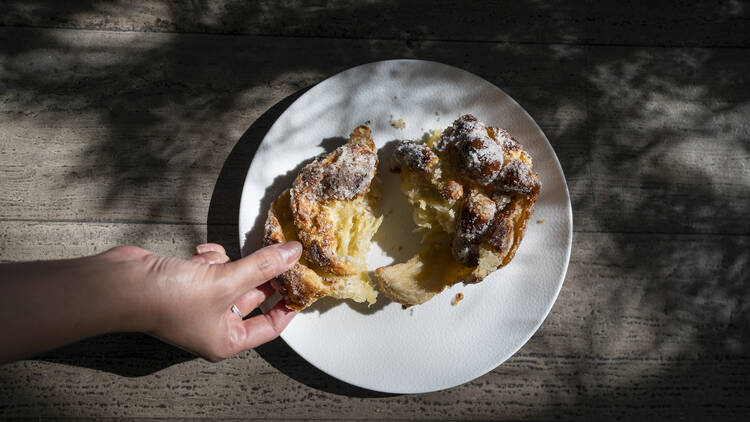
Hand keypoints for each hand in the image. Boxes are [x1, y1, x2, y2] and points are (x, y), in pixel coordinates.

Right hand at [101, 241, 301, 361]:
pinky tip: (197, 254)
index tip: (305, 285)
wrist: (122, 284)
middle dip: (261, 274)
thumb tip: (294, 253)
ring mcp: (200, 303)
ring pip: (232, 276)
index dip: (289, 307)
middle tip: (280, 253)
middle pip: (253, 296)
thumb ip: (263, 266)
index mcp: (226, 340)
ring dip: (228, 262)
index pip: (270, 327)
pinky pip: (212, 266)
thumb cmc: (170, 298)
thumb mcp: (226, 282)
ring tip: (215, 261)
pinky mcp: (188, 282)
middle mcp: (214, 325)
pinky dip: (209, 257)